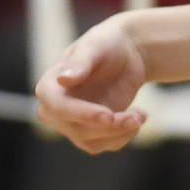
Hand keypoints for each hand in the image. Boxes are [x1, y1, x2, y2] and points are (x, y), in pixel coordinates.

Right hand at [34, 17, 149, 152]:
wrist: (125, 53)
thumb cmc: (106, 44)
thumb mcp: (94, 46)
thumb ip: (80, 62)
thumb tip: (63, 79)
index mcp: (49, 87)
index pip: (59, 109)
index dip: (83, 115)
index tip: (109, 115)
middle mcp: (56, 110)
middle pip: (77, 131)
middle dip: (109, 127)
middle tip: (137, 116)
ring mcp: (73, 124)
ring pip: (93, 143)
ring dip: (120, 132)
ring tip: (141, 114)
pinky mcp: (93, 133)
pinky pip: (107, 145)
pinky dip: (126, 135)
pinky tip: (138, 116)